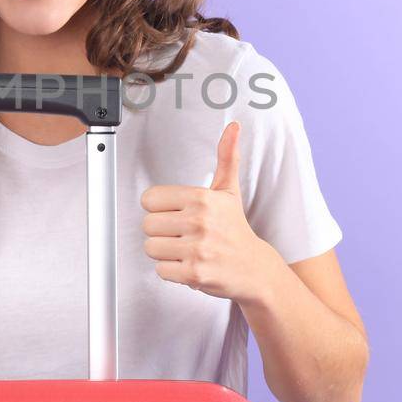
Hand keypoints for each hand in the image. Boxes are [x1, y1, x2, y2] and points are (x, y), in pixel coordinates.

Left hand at [140, 121, 279, 302]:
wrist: (254, 268)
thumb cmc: (235, 229)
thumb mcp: (229, 191)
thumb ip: (227, 157)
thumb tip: (233, 127)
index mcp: (202, 198)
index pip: (149, 199)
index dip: (160, 208)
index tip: (177, 213)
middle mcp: (199, 221)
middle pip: (147, 224)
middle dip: (161, 231)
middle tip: (182, 233)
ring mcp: (197, 249)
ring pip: (151, 248)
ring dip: (165, 252)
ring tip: (186, 249)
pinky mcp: (194, 274)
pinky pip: (160, 270)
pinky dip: (172, 271)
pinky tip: (189, 264)